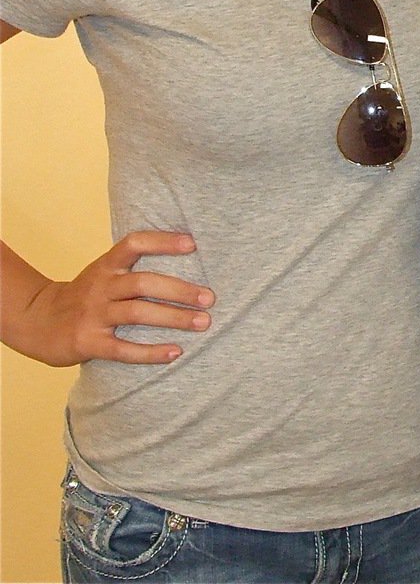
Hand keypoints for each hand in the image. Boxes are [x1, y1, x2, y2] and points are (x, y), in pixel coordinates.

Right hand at [17, 232, 214, 365]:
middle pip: (143, 283)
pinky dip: (151, 352)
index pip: (134, 243)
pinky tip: (175, 352)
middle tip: (210, 298)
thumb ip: (133, 268)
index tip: (192, 244)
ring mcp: (94, 315)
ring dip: (173, 318)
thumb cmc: (84, 295)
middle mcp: (101, 286)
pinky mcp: (88, 342)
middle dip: (180, 290)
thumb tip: (185, 256)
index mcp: (107, 266)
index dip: (162, 241)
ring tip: (203, 323)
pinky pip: (123, 349)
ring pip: (137, 314)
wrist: (36, 321)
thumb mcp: (103, 273)